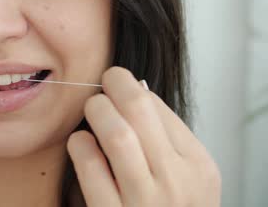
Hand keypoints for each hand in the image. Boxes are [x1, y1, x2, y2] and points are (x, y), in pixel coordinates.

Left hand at [66, 67, 220, 206]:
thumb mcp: (185, 178)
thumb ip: (165, 141)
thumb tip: (130, 93)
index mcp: (198, 166)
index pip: (159, 108)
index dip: (131, 88)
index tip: (115, 84)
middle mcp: (177, 182)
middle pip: (138, 109)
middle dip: (113, 86)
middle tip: (101, 87)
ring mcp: (146, 202)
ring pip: (116, 133)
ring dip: (96, 111)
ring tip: (91, 111)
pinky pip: (91, 167)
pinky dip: (80, 146)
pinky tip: (80, 145)